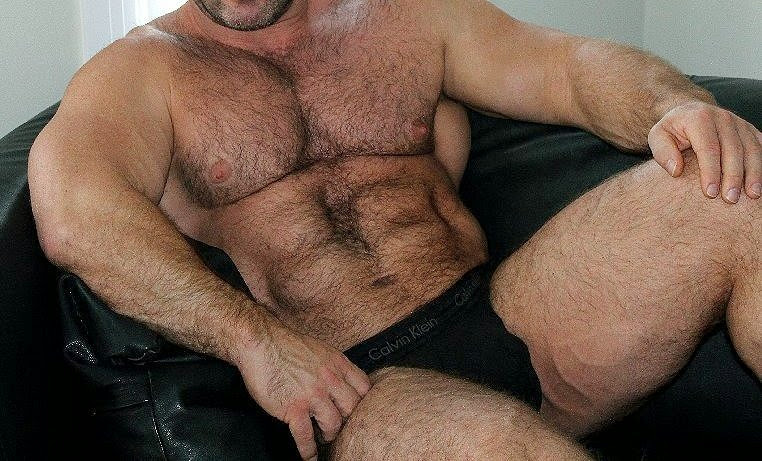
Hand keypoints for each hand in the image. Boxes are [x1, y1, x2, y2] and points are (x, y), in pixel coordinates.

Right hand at [234, 322, 370, 459]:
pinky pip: (306, 436)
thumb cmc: (285, 344)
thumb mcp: (319, 349)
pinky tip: (309, 456)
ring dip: (329, 435)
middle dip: (348, 421)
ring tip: (323, 438)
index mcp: (337, 363)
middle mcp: (329, 379)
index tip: (358, 411)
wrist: (259, 342)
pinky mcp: (293, 408)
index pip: (364, 388)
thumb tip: (339, 381)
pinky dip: (309, 450)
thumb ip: (332, 366)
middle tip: (341, 427)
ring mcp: (313, 395)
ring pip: (334, 424)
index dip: (363, 402)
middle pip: (352, 409)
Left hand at [648, 101, 761, 202]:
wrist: (689, 112)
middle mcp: (723, 118)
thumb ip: (662, 152)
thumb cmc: (672, 130)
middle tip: (730, 199)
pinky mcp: (750, 130)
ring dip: (753, 173)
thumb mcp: (657, 136)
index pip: (708, 149)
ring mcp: (739, 123)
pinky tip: (760, 182)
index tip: (710, 193)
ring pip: (752, 149)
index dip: (710, 172)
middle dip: (733, 177)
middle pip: (733, 150)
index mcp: (699, 118)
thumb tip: (675, 170)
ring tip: (752, 195)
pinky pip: (761, 147)